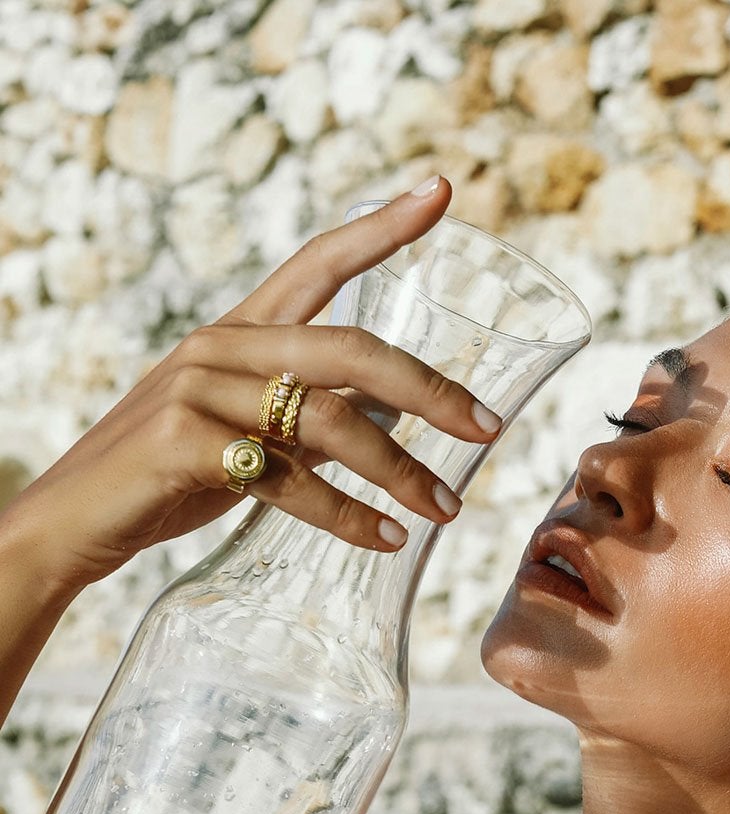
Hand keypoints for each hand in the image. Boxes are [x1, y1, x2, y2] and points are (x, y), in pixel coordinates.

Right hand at [2, 176, 499, 598]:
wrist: (77, 519)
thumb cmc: (168, 476)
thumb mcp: (249, 436)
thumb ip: (314, 420)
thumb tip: (392, 422)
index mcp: (241, 332)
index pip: (319, 262)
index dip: (381, 227)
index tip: (441, 194)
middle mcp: (221, 346)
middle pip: (351, 349)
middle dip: (431, 389)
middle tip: (488, 427)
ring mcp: (199, 389)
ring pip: (331, 420)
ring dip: (400, 472)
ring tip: (443, 511)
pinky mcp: (185, 442)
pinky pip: (290, 478)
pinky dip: (345, 514)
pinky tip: (383, 538)